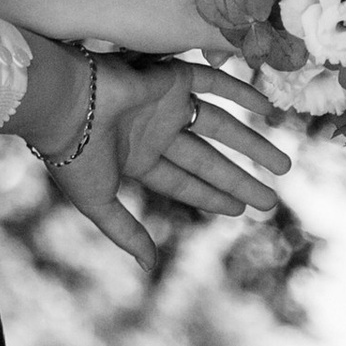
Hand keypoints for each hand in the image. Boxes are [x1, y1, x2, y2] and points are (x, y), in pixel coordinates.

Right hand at [42, 58, 288, 276]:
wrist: (61, 104)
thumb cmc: (73, 154)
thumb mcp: (99, 202)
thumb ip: (125, 232)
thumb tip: (149, 267)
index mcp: (137, 160)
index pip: (184, 182)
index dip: (212, 196)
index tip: (241, 209)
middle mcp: (154, 132)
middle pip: (208, 160)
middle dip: (239, 179)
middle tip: (272, 198)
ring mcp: (164, 105)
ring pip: (219, 126)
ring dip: (252, 144)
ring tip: (284, 166)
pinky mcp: (170, 78)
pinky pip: (213, 82)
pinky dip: (242, 92)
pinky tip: (269, 109)